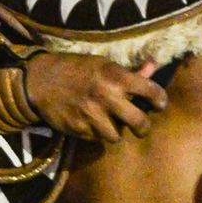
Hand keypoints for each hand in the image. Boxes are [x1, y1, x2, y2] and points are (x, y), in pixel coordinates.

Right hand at [22, 52, 165, 143]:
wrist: (41, 81)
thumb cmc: (76, 69)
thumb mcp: (102, 64)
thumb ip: (129, 72)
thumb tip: (153, 65)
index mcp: (115, 76)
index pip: (150, 91)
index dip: (160, 99)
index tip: (160, 103)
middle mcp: (107, 97)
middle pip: (139, 123)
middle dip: (143, 127)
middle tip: (141, 125)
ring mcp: (92, 116)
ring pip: (117, 136)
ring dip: (115, 130)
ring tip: (110, 121)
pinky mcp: (79, 130)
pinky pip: (97, 138)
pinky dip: (97, 133)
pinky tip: (91, 122)